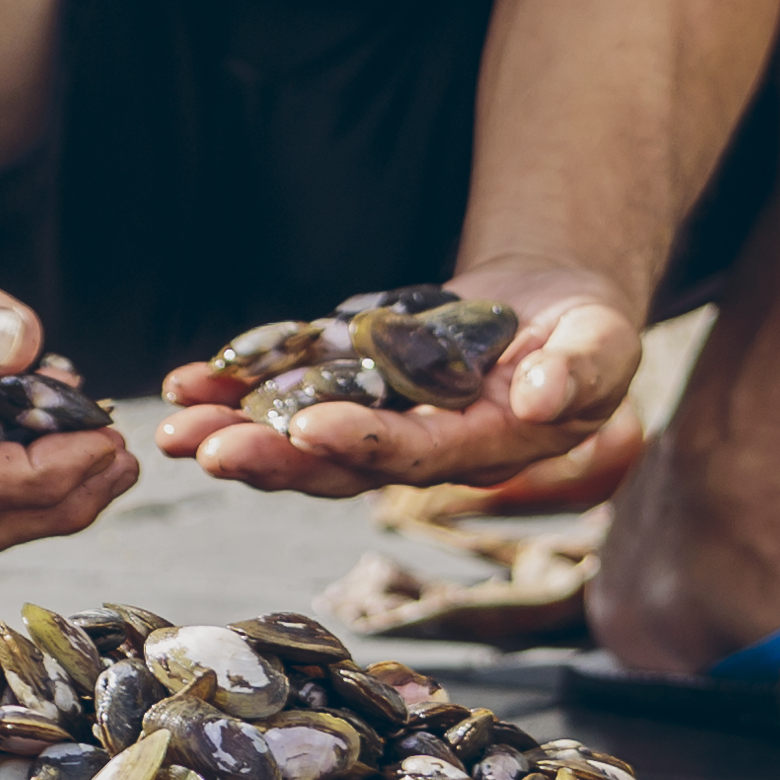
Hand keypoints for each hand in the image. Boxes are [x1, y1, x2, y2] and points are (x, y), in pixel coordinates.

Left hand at [150, 269, 643, 499]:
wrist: (553, 313)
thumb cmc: (588, 333)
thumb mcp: (604, 342)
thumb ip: (579, 371)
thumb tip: (540, 398)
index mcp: (482, 448)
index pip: (415, 457)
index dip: (363, 445)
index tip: (310, 427)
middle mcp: (420, 450)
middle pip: (336, 466)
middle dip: (270, 458)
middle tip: (205, 448)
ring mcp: (379, 421)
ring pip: (298, 440)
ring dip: (237, 435)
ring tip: (175, 427)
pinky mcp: (352, 386)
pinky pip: (288, 393)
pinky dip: (237, 387)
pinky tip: (188, 380)